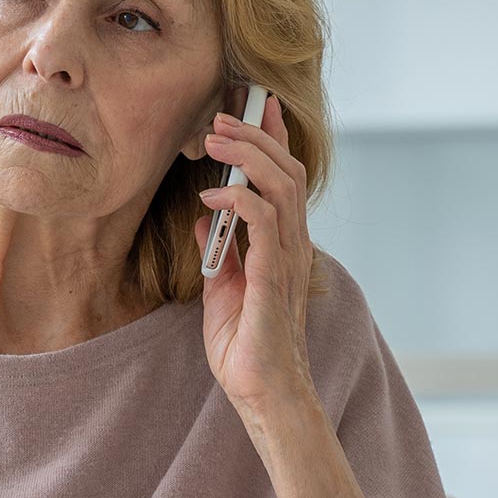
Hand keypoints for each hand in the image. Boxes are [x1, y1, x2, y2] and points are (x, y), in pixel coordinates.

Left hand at [191, 92, 316, 427]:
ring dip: (246, 157)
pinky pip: (264, 223)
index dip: (273, 138)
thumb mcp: (223, 289)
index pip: (284, 177)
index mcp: (282, 244)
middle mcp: (292, 245)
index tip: (253, 106)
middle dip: (254, 136)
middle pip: (286, 170)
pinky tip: (210, 199)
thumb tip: (205, 220)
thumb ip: (220, 252)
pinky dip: (238, 201)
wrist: (261, 392)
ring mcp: (287, 259)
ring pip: (281, 187)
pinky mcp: (273, 277)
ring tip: (213, 140)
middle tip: (219, 116)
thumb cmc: (245, 346)